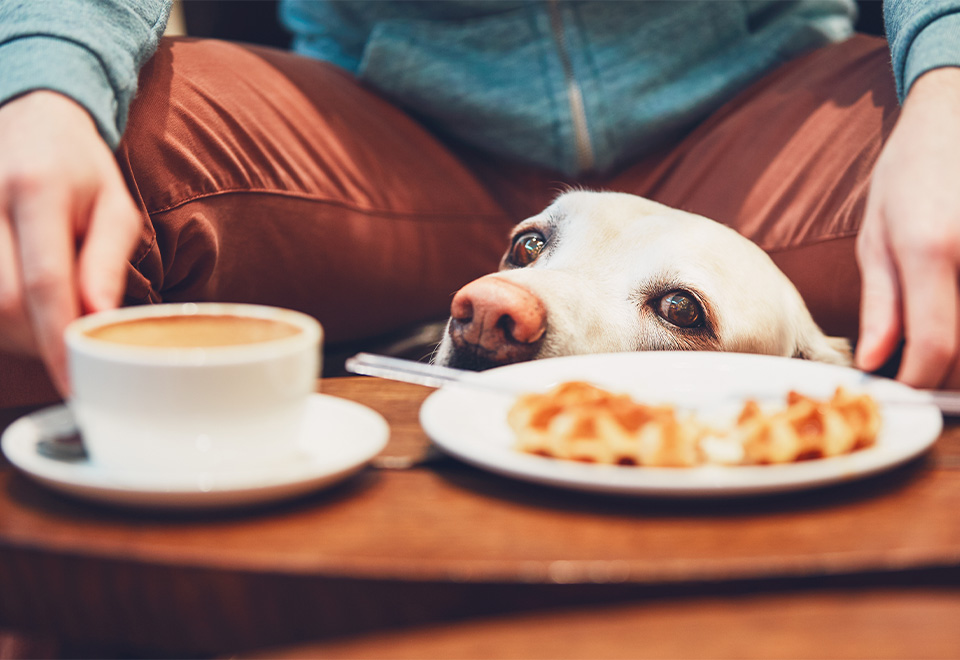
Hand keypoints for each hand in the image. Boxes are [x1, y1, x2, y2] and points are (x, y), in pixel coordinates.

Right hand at [0, 91, 140, 394]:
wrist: (28, 118)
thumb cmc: (79, 170)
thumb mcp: (115, 206)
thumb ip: (107, 261)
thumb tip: (99, 319)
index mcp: (37, 188)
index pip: (44, 281)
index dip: (57, 339)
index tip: (75, 379)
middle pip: (1, 302)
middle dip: (38, 341)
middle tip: (69, 351)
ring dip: (14, 334)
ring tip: (47, 325)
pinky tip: (20, 312)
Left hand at [856, 67, 959, 388]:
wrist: (959, 115)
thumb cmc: (912, 171)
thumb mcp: (878, 236)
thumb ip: (881, 304)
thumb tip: (874, 361)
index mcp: (932, 248)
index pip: (934, 345)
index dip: (920, 382)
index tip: (904, 390)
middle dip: (948, 375)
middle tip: (922, 373)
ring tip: (939, 344)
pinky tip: (952, 314)